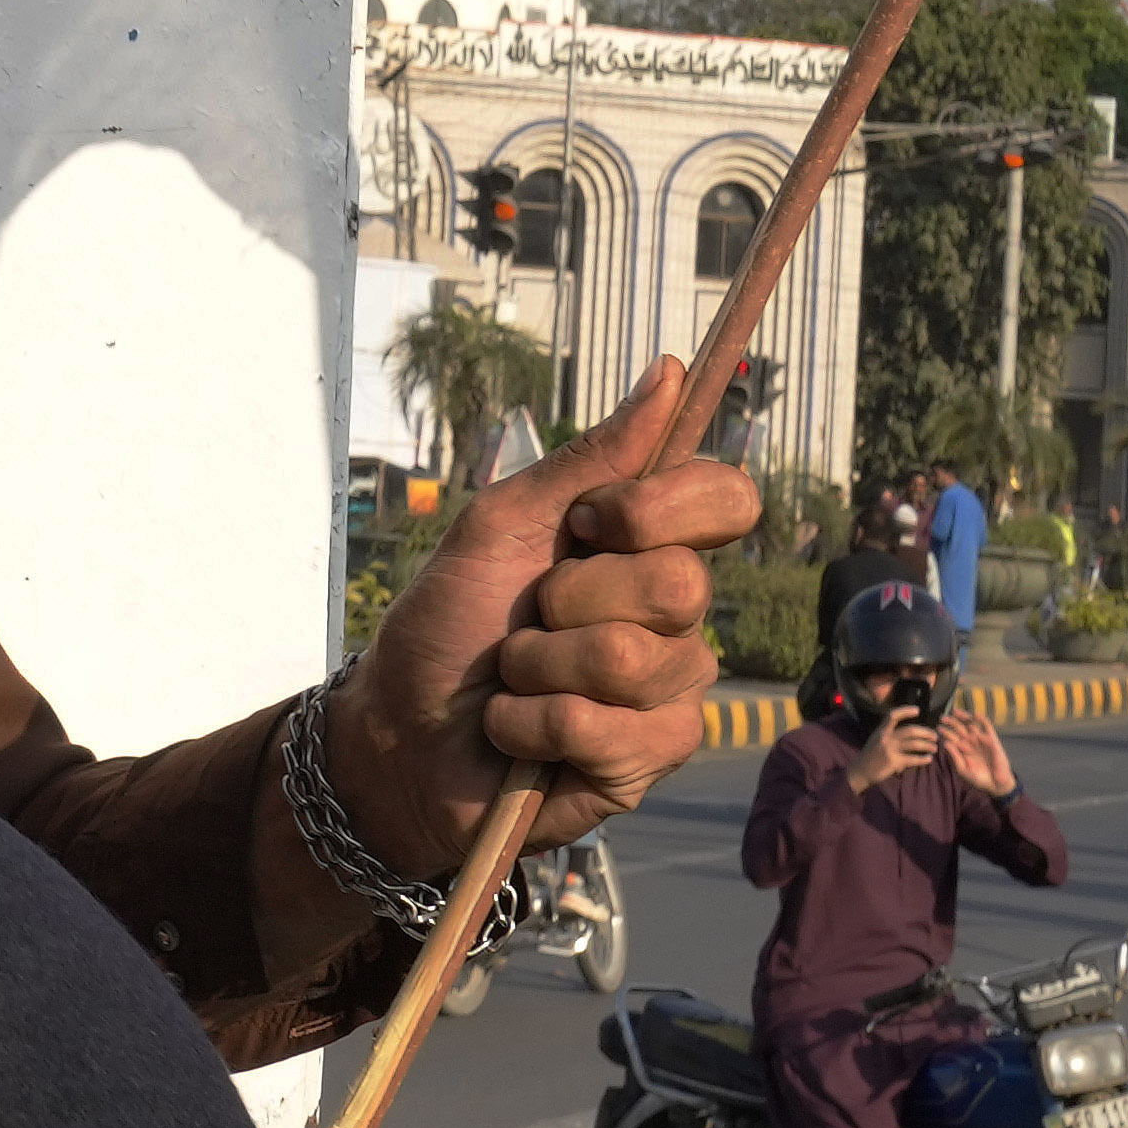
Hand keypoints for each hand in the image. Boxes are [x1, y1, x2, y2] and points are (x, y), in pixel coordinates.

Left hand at [336, 355, 745, 879]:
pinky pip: (607, 730)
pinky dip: (533, 724)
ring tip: (513, 680)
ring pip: (632, 662)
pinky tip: (516, 732)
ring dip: (538, 667)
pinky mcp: (649, 759)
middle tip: (530, 616)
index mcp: (648, 548)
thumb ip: (590, 457)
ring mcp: (670, 691)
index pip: (728, 501)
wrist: (398, 731)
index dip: (667, 507)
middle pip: (680, 585)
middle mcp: (675, 617)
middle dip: (572, 598)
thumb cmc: (449, 624)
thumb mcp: (501, 524)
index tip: (590, 521)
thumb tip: (670, 369)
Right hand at [861, 703, 940, 783]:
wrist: (860, 771)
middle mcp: (886, 737)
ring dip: (927, 745)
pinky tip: (928, 759)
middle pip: (910, 730)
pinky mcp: (893, 762)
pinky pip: (912, 759)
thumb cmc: (870, 755)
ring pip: (914, 744)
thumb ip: (889, 734)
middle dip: (925, 732)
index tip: (918, 710)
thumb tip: (910, 732)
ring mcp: (889, 749)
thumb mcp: (876, 739)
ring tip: (935, 748)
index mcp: (881, 730)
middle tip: (935, 735)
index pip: (893, 715)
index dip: (906, 711)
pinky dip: (923, 759)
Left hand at [939, 713, 1021, 798]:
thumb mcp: (963, 769)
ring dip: (964, 717)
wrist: (996, 784)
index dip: (946, 732)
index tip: (938, 728)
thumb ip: (955, 757)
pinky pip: (988, 727)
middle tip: (943, 718)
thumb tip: (946, 743)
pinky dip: (983, 720)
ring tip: (955, 711)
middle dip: (952, 722)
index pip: (953, 737)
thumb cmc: (979, 778)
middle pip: (960, 729)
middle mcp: (971, 742)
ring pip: (972, 724)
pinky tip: (976, 715)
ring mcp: (981, 740)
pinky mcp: (992, 740)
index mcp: (963, 749)